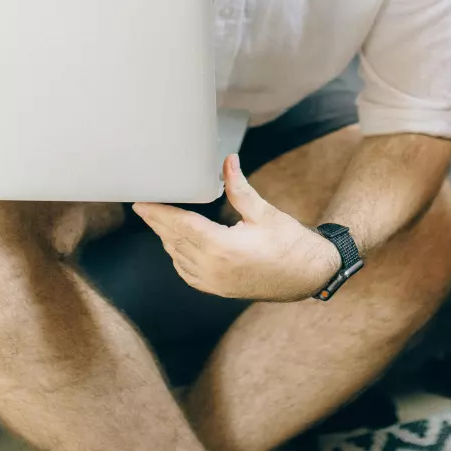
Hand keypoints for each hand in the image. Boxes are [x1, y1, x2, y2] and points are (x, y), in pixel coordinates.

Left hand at [134, 154, 339, 301]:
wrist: (308, 276)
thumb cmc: (291, 244)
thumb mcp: (264, 213)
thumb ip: (240, 189)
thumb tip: (228, 162)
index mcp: (222, 248)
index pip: (181, 226)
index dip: (159, 213)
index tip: (142, 202)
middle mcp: (212, 269)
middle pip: (174, 240)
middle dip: (157, 222)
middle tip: (142, 204)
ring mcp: (214, 283)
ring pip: (177, 256)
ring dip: (166, 237)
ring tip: (157, 218)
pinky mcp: (217, 289)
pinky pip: (187, 271)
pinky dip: (178, 254)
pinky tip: (176, 242)